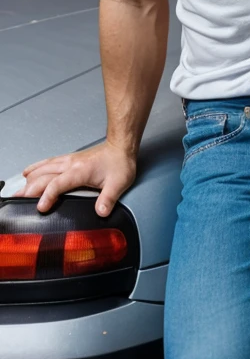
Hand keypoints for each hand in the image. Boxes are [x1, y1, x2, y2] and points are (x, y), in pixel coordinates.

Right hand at [12, 141, 136, 216]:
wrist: (121, 146)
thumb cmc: (119, 163)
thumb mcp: (118, 183)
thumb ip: (108, 199)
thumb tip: (101, 212)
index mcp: (80, 171)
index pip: (58, 184)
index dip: (47, 196)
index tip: (40, 208)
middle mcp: (71, 164)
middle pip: (45, 177)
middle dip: (30, 190)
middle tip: (18, 201)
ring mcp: (69, 161)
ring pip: (44, 169)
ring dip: (30, 180)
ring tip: (18, 191)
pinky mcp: (69, 159)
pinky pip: (48, 163)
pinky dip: (36, 168)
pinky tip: (28, 172)